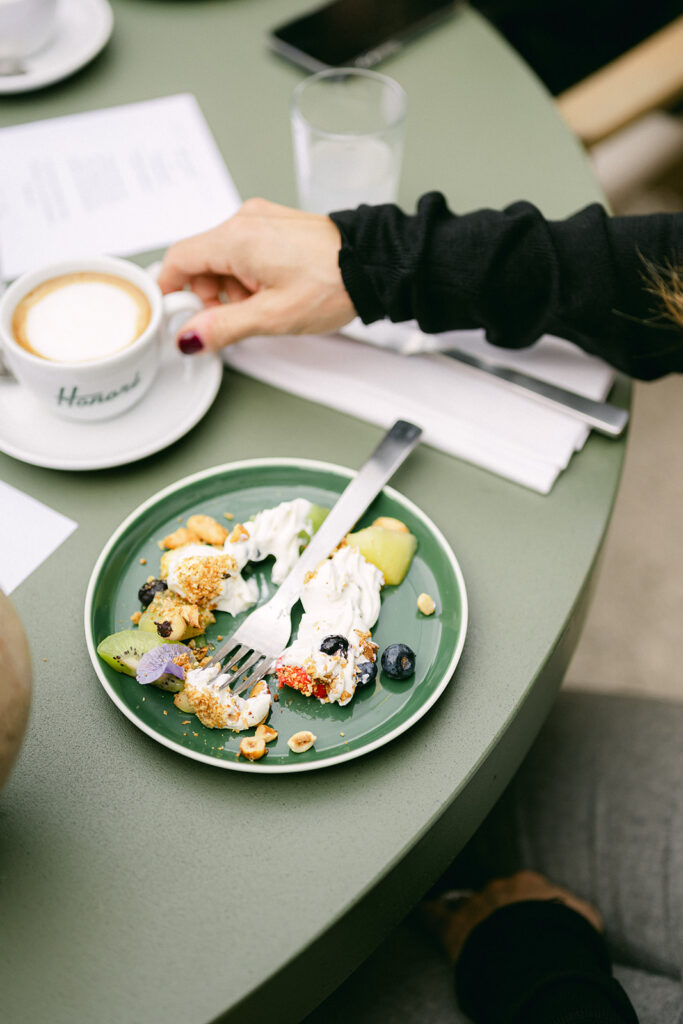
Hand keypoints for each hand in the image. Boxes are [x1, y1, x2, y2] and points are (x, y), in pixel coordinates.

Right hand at [158, 197, 356, 352]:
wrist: (374, 265)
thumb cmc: (333, 283)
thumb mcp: (272, 316)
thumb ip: (223, 327)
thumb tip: (189, 337)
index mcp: (236, 237)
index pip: (178, 259)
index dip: (171, 291)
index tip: (176, 315)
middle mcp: (245, 220)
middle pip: (201, 260)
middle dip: (209, 295)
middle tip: (232, 320)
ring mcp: (262, 219)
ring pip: (224, 257)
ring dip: (232, 288)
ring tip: (263, 307)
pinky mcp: (277, 225)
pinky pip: (246, 250)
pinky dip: (249, 275)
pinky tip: (272, 292)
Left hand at [422, 870, 602, 963]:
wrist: (537, 956)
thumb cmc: (566, 939)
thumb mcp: (586, 922)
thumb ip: (580, 912)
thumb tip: (584, 918)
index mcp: (530, 885)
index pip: (525, 890)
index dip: (526, 908)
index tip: (530, 921)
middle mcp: (499, 889)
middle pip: (496, 897)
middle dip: (499, 912)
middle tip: (505, 933)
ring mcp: (474, 906)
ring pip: (467, 904)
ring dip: (470, 915)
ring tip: (474, 929)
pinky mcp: (453, 929)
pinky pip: (433, 916)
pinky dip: (426, 913)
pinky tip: (421, 910)